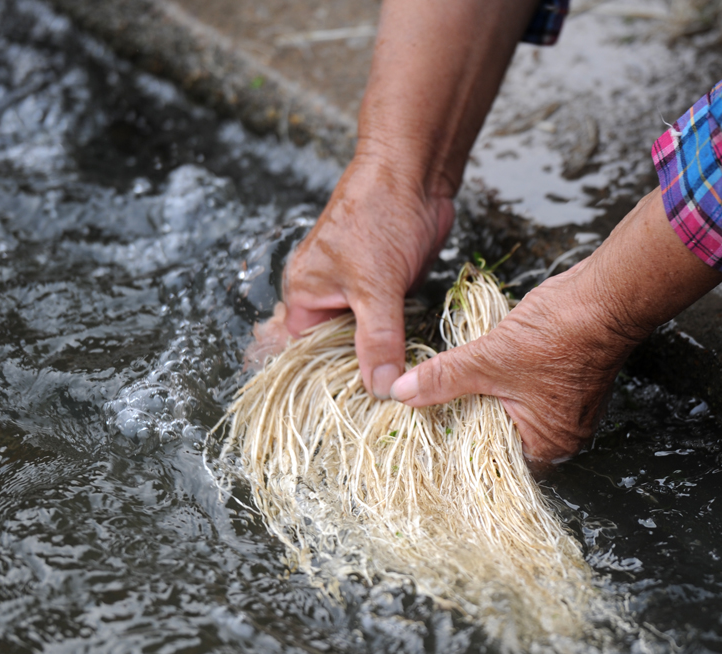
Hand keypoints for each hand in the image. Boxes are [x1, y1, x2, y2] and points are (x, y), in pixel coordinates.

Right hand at [281, 154, 453, 397]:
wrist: (415, 172)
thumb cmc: (378, 213)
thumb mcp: (375, 286)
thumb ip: (377, 339)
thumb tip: (381, 388)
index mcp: (305, 293)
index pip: (304, 353)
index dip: (324, 381)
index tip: (349, 412)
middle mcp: (328, 296)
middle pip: (338, 351)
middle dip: (360, 376)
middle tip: (384, 412)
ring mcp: (360, 293)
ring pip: (369, 341)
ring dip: (385, 361)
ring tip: (404, 395)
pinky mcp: (390, 289)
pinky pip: (392, 327)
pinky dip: (403, 343)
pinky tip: (417, 366)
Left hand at [390, 189, 721, 461]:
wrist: (607, 294)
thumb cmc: (562, 333)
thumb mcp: (490, 358)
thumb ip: (444, 378)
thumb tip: (401, 392)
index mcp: (548, 446)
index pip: (493, 463)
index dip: (459, 448)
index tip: (427, 434)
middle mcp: (561, 436)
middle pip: (500, 439)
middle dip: (467, 421)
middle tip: (429, 410)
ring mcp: (566, 409)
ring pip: (511, 413)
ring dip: (484, 400)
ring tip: (449, 389)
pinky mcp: (566, 383)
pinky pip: (524, 394)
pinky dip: (501, 384)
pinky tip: (479, 371)